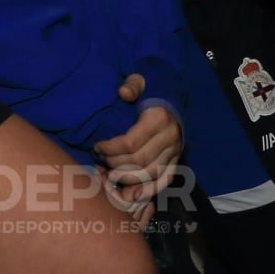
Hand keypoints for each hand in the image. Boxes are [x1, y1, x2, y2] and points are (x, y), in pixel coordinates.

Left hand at [94, 75, 181, 224]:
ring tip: (109, 176)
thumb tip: (123, 92)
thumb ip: (132, 85)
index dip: (110, 149)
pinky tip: (132, 194)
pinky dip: (149, 190)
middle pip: (138, 161)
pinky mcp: (177, 160)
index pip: (130, 143)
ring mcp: (175, 151)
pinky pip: (164, 180)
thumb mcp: (141, 80)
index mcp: (159, 119)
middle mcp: (170, 138)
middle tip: (100, 161)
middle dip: (114, 164)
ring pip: (149, 174)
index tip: (97, 147)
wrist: (174, 99)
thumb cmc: (151, 90)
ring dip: (126, 179)